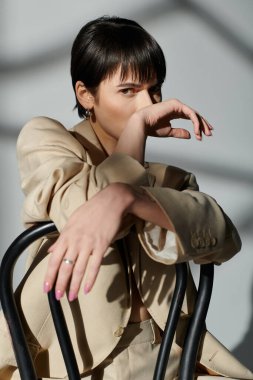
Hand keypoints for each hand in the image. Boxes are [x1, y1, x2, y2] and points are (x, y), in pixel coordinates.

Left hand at [43, 183, 134, 300]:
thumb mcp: (72, 222)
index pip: (54, 259)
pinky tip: (87, 289)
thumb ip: (61, 238)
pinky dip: (91, 279)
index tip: (46, 288)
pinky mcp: (102, 246)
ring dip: (74, 285)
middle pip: (65, 267)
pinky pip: (95, 266)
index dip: (49, 275)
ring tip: (71, 297)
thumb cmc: (91, 210)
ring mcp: (88, 244)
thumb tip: (50, 251)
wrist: (110, 202)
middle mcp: (75, 241)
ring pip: (78, 269)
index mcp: (66, 235)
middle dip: (60, 284)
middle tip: (57, 297)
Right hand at [115, 98, 212, 163]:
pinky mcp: (176, 105)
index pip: (190, 117)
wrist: (142, 124)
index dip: (198, 124)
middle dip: (203, 124)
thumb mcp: (169, 132)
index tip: (204, 134)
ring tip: (204, 134)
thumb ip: (179, 132)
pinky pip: (190, 114)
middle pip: (194, 114)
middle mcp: (176, 106)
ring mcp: (176, 104)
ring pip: (194, 114)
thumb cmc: (151, 128)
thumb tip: (190, 135)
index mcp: (174, 112)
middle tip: (209, 133)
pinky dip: (195, 122)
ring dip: (201, 124)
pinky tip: (197, 130)